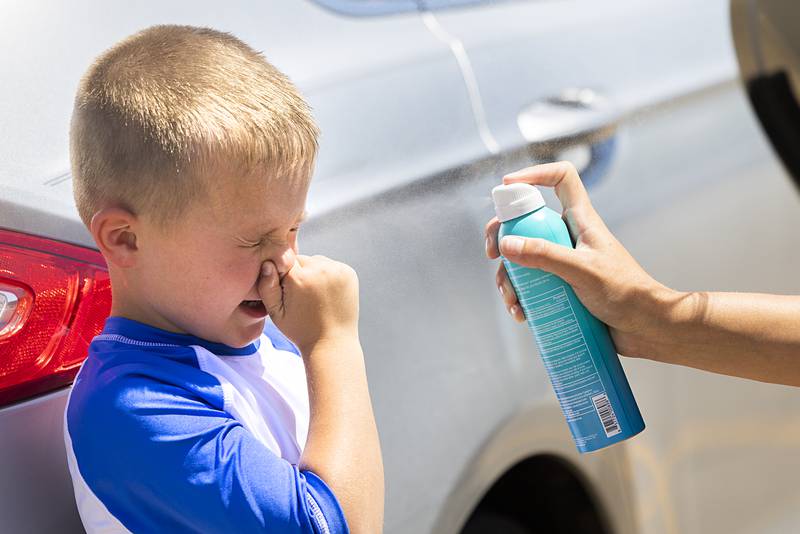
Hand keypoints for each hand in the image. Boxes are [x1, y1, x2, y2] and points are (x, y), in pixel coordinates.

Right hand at [258, 255, 359, 353]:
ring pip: (317, 261)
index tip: (287, 291)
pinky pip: (332, 265)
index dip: (282, 275)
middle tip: (301, 296)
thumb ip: (266, 287)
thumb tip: (267, 263)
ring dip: (314, 272)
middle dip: (299, 273)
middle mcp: (320, 270)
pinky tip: (326, 293)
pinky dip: (328, 275)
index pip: (283, 260)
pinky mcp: (349, 273)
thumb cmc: (301, 330)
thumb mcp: (276, 313)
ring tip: (314, 295)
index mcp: (300, 278)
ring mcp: (337, 270)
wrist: (332, 342)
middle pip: (302, 260)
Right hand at [485, 161, 675, 356]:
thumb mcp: (582, 271)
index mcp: (581, 220)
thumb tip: (507, 244)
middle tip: (493, 254)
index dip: (534, 173)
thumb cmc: (625, 293)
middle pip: (526, 220)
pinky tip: (521, 314)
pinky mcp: (561, 287)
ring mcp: (564, 262)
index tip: (507, 186)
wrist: (646, 328)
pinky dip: (520, 297)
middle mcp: (569, 236)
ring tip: (511, 299)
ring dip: (508, 277)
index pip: (560, 178)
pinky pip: (531, 284)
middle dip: (503, 234)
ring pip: (523, 257)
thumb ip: (545, 255)